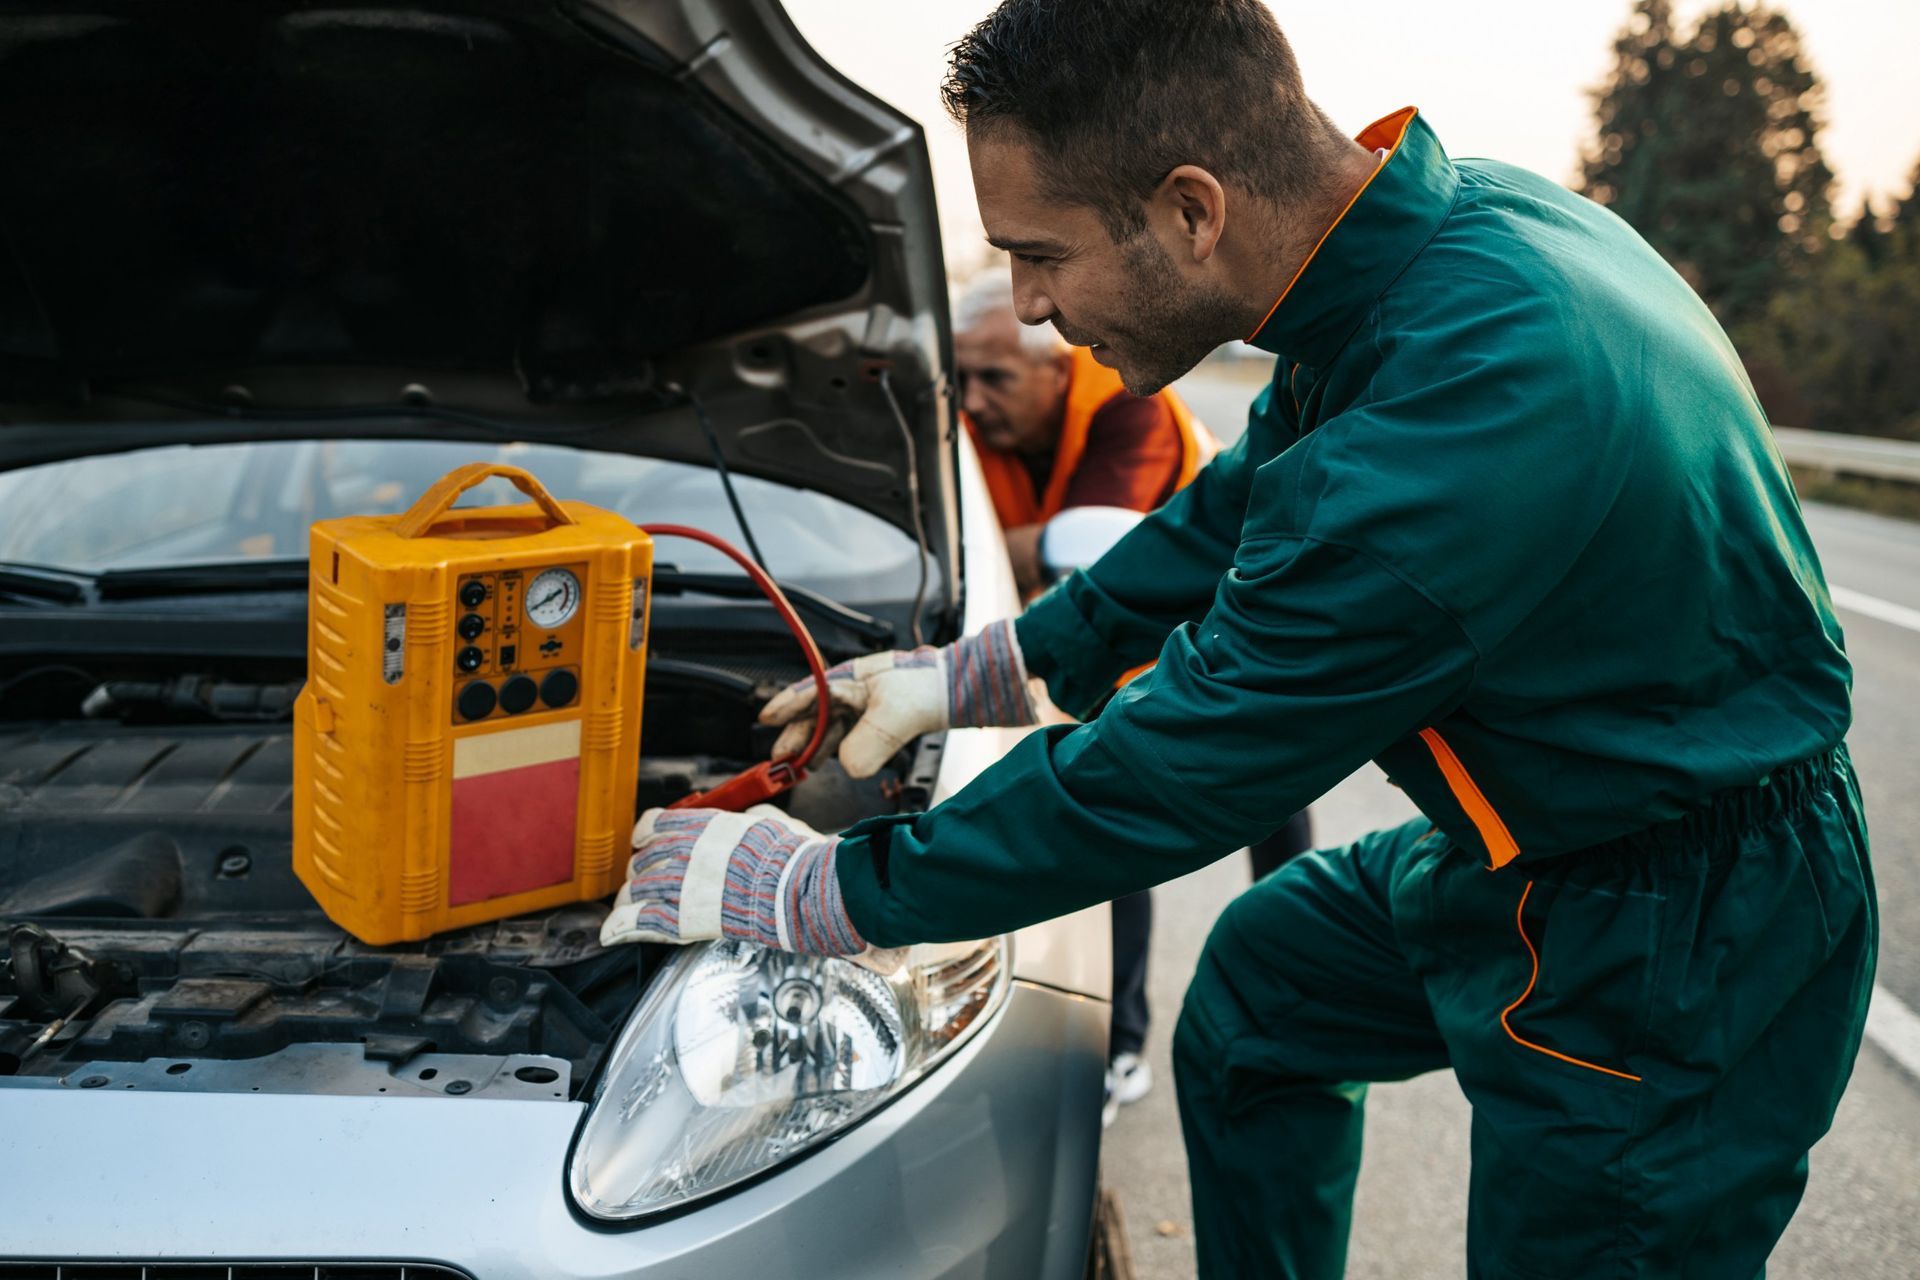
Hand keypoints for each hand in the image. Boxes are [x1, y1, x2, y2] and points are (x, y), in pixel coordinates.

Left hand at [600, 805, 900, 968]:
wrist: (796, 888)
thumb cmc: (789, 857)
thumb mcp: (764, 820)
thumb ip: (741, 821)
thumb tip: (743, 820)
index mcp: (701, 825)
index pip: (651, 825)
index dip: (644, 837)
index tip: (644, 844)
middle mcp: (683, 851)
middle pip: (642, 860)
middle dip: (642, 872)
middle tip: (648, 883)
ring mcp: (679, 885)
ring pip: (636, 890)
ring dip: (633, 899)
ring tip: (634, 908)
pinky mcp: (681, 918)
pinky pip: (636, 921)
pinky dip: (619, 927)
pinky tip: (610, 933)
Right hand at [758, 619, 1035, 777]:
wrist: (959, 690)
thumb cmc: (928, 687)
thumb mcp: (895, 716)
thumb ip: (869, 743)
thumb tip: (849, 765)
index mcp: (849, 678)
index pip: (808, 692)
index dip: (784, 706)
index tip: (765, 718)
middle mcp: (852, 690)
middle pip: (814, 714)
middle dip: (796, 736)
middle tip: (781, 760)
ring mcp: (863, 705)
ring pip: (829, 727)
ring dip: (815, 746)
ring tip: (800, 766)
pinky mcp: (876, 720)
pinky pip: (847, 735)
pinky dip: (835, 749)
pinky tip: (827, 761)